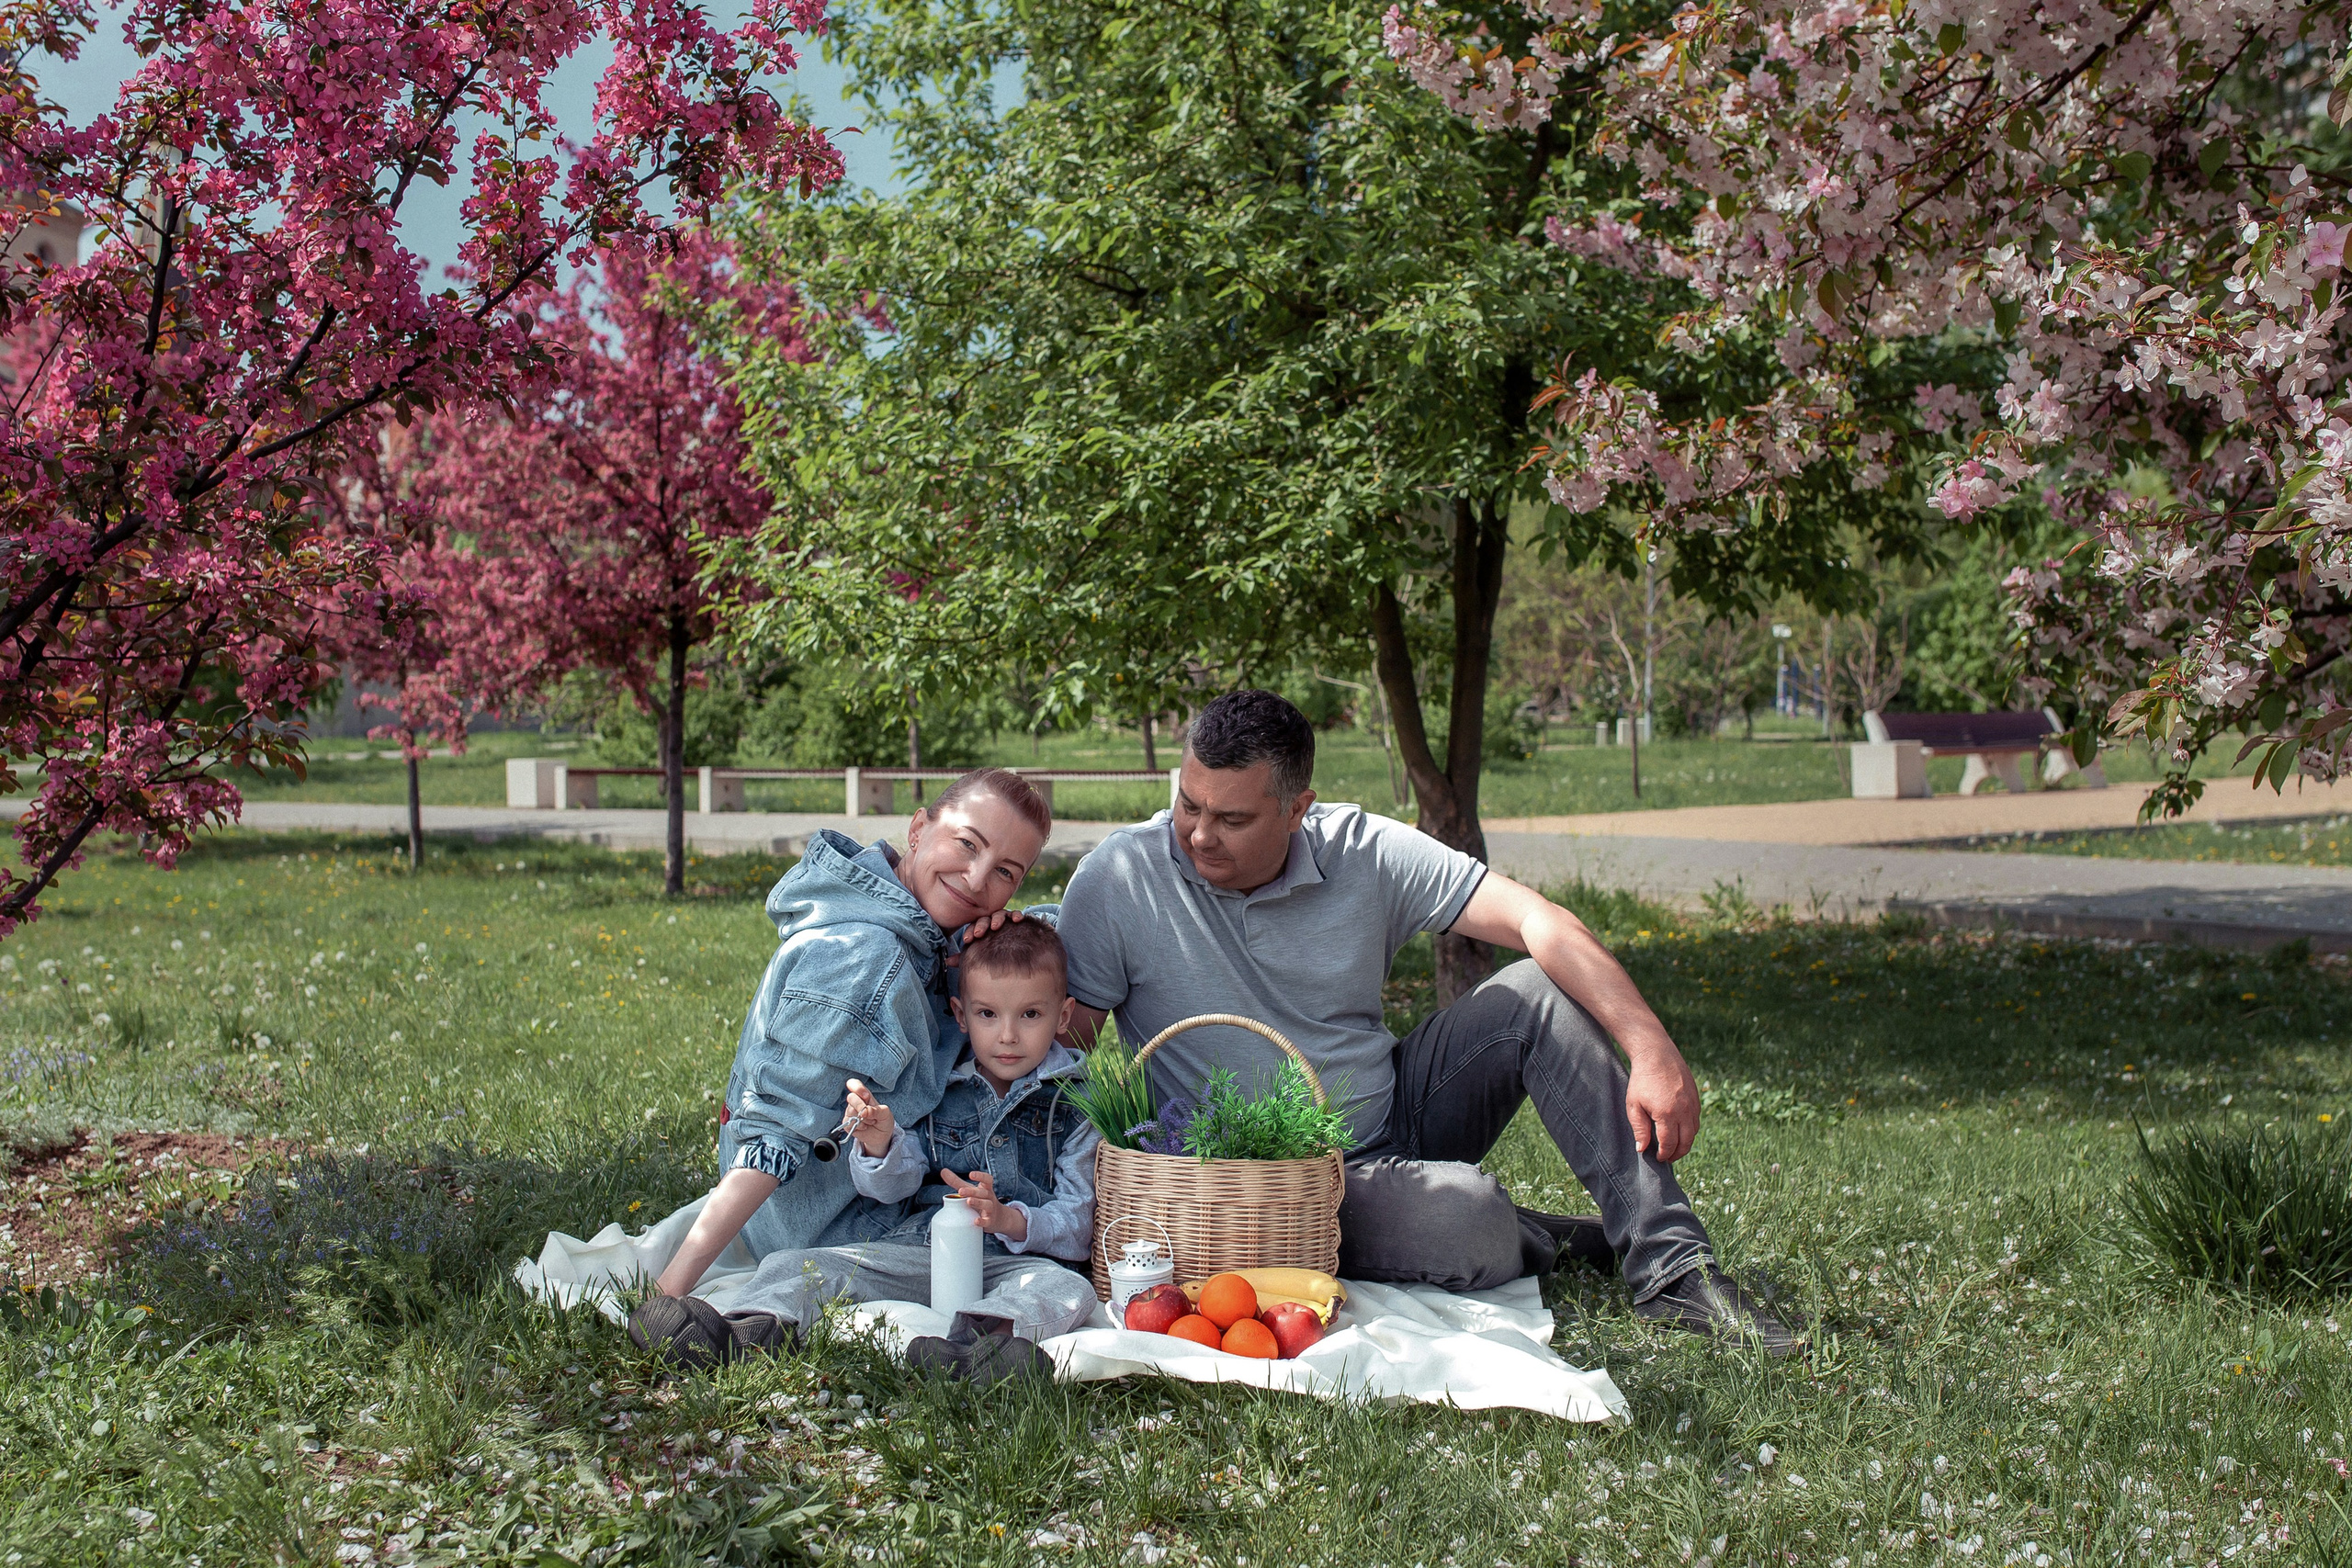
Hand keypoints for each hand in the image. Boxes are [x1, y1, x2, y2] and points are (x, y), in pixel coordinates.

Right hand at [842, 1078, 894, 1156]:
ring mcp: (851, 1113)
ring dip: (863, 1118)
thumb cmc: (884, 1121)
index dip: (856, 1087)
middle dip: (860, 1105)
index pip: (854, 1084)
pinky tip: (865, 1127)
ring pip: (850, 1111)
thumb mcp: (886, 1114)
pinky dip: (859, 1126)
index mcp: (865, 1095)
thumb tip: (865, 1111)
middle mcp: (856, 1102)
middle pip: (851, 1097)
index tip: (865, 1095)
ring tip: (871, 1121)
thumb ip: (876, 1110)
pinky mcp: (848, 1124)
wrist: (882, 1136)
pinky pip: (848, 1123)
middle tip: (868, 1113)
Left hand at [940, 1168, 1026, 1241]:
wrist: (997, 1217)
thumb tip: (943, 1171)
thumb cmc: (980, 1200)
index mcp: (985, 1188)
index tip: (971, 1174)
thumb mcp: (970, 1190)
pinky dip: (982, 1221)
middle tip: (961, 1191)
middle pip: (984, 1193)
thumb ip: (956, 1181)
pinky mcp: (989, 1221)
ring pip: (987, 1205)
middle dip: (973, 1191)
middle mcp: (989, 1197)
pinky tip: (975, 1221)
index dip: (980, 1176)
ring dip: (978, 1202)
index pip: (987, 1179)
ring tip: (968, 1201)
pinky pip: (987, 1221)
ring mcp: (990, 1209)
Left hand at [945, 906, 1028, 966]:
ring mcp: (1004, 919)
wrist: (1012, 950)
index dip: (970, 932)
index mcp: (980, 929)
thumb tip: (947, 961)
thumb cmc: (991, 951)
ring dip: (997, 919)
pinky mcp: (1016, 919)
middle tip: (979, 934)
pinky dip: (1016, 915)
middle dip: (981, 925)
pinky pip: (1016, 914)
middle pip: (985, 919)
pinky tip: (1017, 920)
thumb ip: (963, 957)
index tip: (967, 940)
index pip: (973, 926)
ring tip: (995, 927)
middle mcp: (991, 922)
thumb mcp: (977, 954)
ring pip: (999, 914)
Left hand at [1625, 1048, 1699, 1163]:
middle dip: (1677, 1153)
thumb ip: (1639, 1129)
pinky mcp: (1696, 1098)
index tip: (1658, 1158)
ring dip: (1685, 1143)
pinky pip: (1696, 1120)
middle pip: (1686, 1142)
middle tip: (1667, 1158)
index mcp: (1667, 1114)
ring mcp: (1692, 1104)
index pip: (1669, 1144)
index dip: (1664, 1154)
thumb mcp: (1634, 1105)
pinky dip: (1690, 1130)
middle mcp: (1684, 1111)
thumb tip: (1642, 1149)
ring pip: (1693, 1132)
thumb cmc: (1642, 1080)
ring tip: (1674, 1147)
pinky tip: (1679, 1130)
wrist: (1657, 1055)